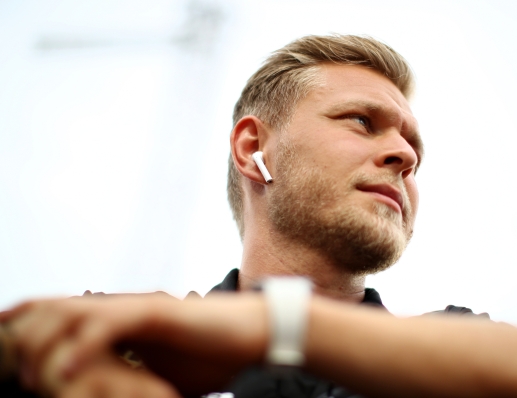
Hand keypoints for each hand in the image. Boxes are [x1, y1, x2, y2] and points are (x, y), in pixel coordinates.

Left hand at [1, 292, 267, 395]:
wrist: (250, 337)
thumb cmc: (207, 356)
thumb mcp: (156, 374)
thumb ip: (125, 379)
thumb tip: (100, 396)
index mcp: (119, 319)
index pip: (59, 311)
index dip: (23, 319)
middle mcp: (122, 307)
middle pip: (54, 309)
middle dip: (21, 336)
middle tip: (6, 371)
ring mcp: (137, 308)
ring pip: (73, 313)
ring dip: (43, 343)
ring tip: (26, 375)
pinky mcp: (156, 314)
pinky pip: (109, 327)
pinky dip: (82, 349)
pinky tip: (63, 375)